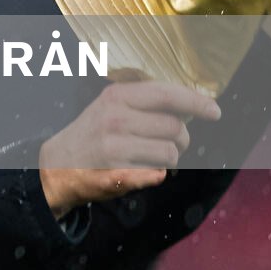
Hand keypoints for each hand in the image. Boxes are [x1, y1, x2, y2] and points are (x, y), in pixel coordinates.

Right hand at [37, 75, 221, 216]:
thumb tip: (193, 104)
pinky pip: (159, 174)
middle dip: (182, 139)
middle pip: (176, 127)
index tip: (214, 111)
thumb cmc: (93, 133)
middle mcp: (115, 118)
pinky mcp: (117, 173)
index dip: (196, 102)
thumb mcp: (111, 106)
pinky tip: (140, 169)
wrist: (56, 165)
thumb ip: (146, 101)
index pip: (167, 94)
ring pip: (171, 153)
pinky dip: (157, 174)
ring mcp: (115, 147)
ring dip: (170, 158)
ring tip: (152, 156)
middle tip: (173, 143)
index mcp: (116, 96)